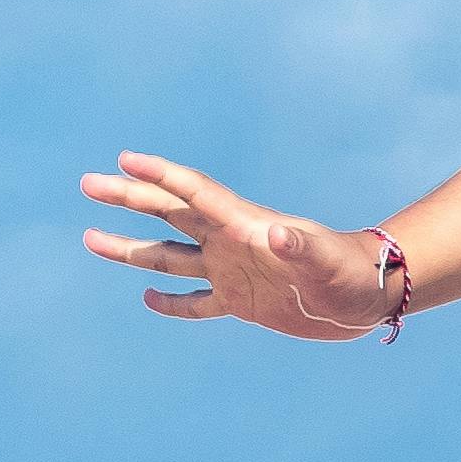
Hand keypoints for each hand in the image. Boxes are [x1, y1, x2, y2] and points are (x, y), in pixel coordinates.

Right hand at [80, 150, 392, 337]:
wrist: (372, 295)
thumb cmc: (355, 272)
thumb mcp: (328, 260)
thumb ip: (302, 247)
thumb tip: (276, 235)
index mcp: (247, 226)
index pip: (195, 193)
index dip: (161, 175)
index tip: (125, 158)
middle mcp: (232, 244)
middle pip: (170, 214)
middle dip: (130, 198)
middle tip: (88, 183)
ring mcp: (234, 271)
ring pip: (170, 257)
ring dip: (131, 249)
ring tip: (89, 238)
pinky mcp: (242, 301)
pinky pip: (196, 301)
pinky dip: (172, 303)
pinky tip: (148, 300)